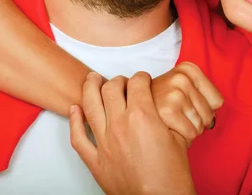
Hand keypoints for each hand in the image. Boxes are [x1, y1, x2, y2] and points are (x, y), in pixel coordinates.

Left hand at [70, 72, 195, 194]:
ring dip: (90, 88)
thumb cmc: (172, 174)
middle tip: (122, 81)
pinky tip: (75, 110)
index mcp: (143, 116)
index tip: (143, 79)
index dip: (141, 76)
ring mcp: (104, 143)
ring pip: (90, 105)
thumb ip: (163, 114)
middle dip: (118, 80)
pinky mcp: (96, 161)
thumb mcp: (177, 135)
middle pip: (111, 88)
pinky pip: (78, 137)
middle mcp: (120, 125)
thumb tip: (157, 104)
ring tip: (92, 79)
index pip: (137, 82)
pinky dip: (74, 121)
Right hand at [151, 61, 222, 145]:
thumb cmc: (160, 103)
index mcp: (188, 69)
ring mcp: (174, 92)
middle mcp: (182, 77)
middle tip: (177, 117)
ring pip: (200, 125)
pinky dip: (182, 137)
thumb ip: (205, 99)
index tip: (187, 107)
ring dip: (188, 130)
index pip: (218, 101)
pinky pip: (191, 133)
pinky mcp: (168, 110)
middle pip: (210, 114)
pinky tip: (168, 129)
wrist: (132, 111)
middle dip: (196, 122)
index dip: (204, 109)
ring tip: (171, 122)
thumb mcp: (182, 89)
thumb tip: (213, 120)